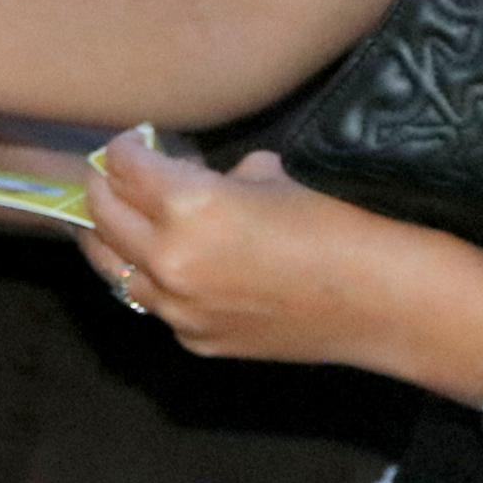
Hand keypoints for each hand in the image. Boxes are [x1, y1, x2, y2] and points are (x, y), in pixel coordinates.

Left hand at [76, 135, 477, 370]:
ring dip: (114, 239)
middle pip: (102, 214)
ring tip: (120, 220)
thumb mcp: (270, 178)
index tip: (134, 143)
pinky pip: (154, 303)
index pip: (124, 167)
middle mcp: (169, 259)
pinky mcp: (195, 339)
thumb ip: (216, 175)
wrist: (379, 300)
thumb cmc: (334, 222)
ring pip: (113, 267)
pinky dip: (155, 281)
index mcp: (188, 206)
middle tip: (114, 176)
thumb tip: (194, 174)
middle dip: (105, 188)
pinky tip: (170, 267)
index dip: (125, 148)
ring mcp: (178, 307)